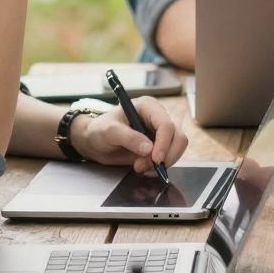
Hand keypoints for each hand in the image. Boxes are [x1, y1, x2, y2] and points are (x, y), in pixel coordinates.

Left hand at [70, 99, 188, 173]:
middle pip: (177, 136)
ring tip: (140, 166)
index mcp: (148, 106)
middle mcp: (158, 117)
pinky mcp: (160, 145)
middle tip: (145, 165)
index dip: (164, 142)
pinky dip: (160, 165)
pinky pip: (170, 156)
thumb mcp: (109, 131)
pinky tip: (142, 165)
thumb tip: (149, 149)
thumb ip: (128, 138)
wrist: (95, 142)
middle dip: (165, 154)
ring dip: (163, 161)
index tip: (155, 159)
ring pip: (177, 147)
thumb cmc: (100, 130)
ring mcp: (160, 132)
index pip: (165, 124)